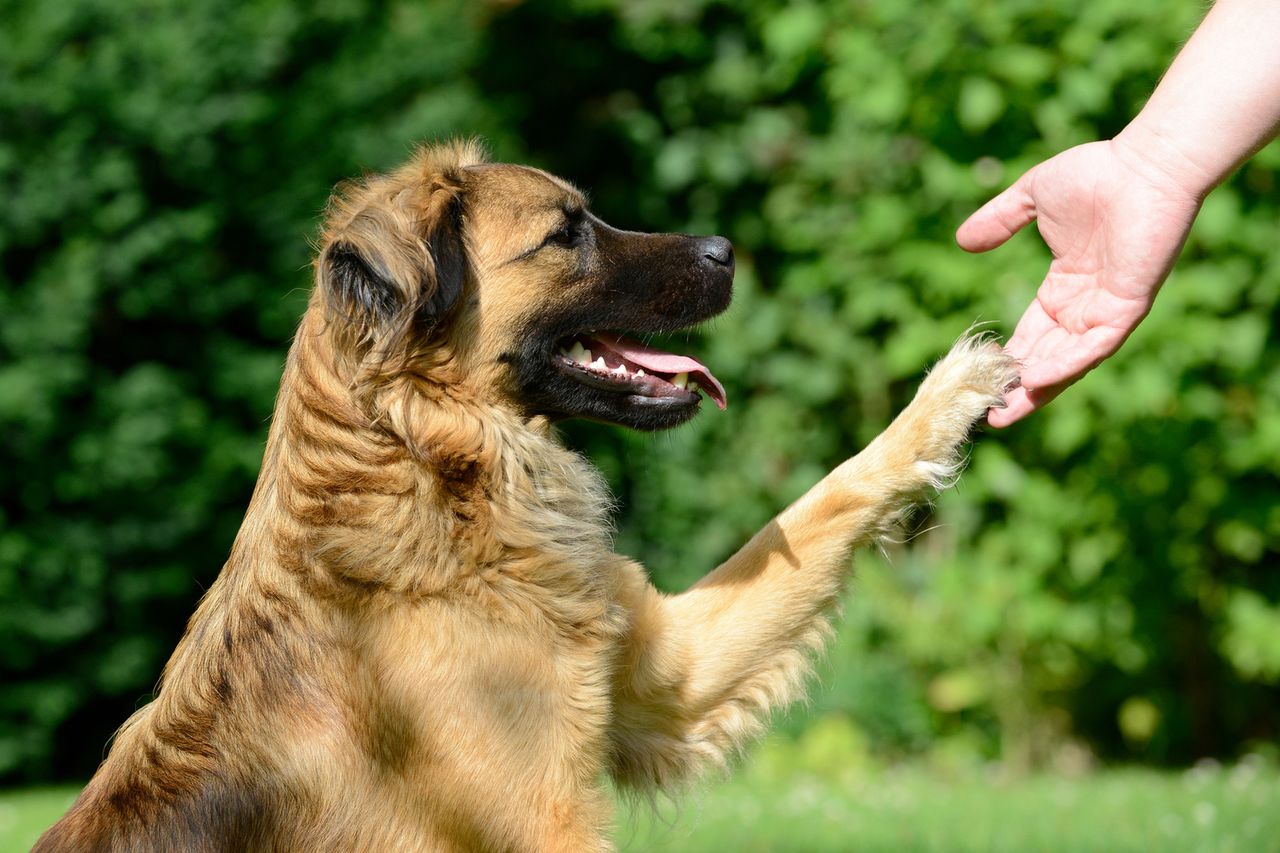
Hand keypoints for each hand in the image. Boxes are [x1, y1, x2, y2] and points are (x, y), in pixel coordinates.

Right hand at [957, 138, 1203, 426]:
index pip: (1033, 334)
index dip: (1009, 358)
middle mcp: (1086, 306)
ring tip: (1006, 412)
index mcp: (1065, 287)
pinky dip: (1065, 366)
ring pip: (1069, 362)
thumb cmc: (1097, 174)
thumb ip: (999, 221)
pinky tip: (1034, 380)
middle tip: (989, 414)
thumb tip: (962, 240)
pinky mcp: (1127, 308)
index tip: (981, 379)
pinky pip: (1093, 348)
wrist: (1145, 164)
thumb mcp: (1032, 198)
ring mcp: (1107, 310)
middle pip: (1047, 358)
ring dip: (1038, 389)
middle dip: (1019, 387)